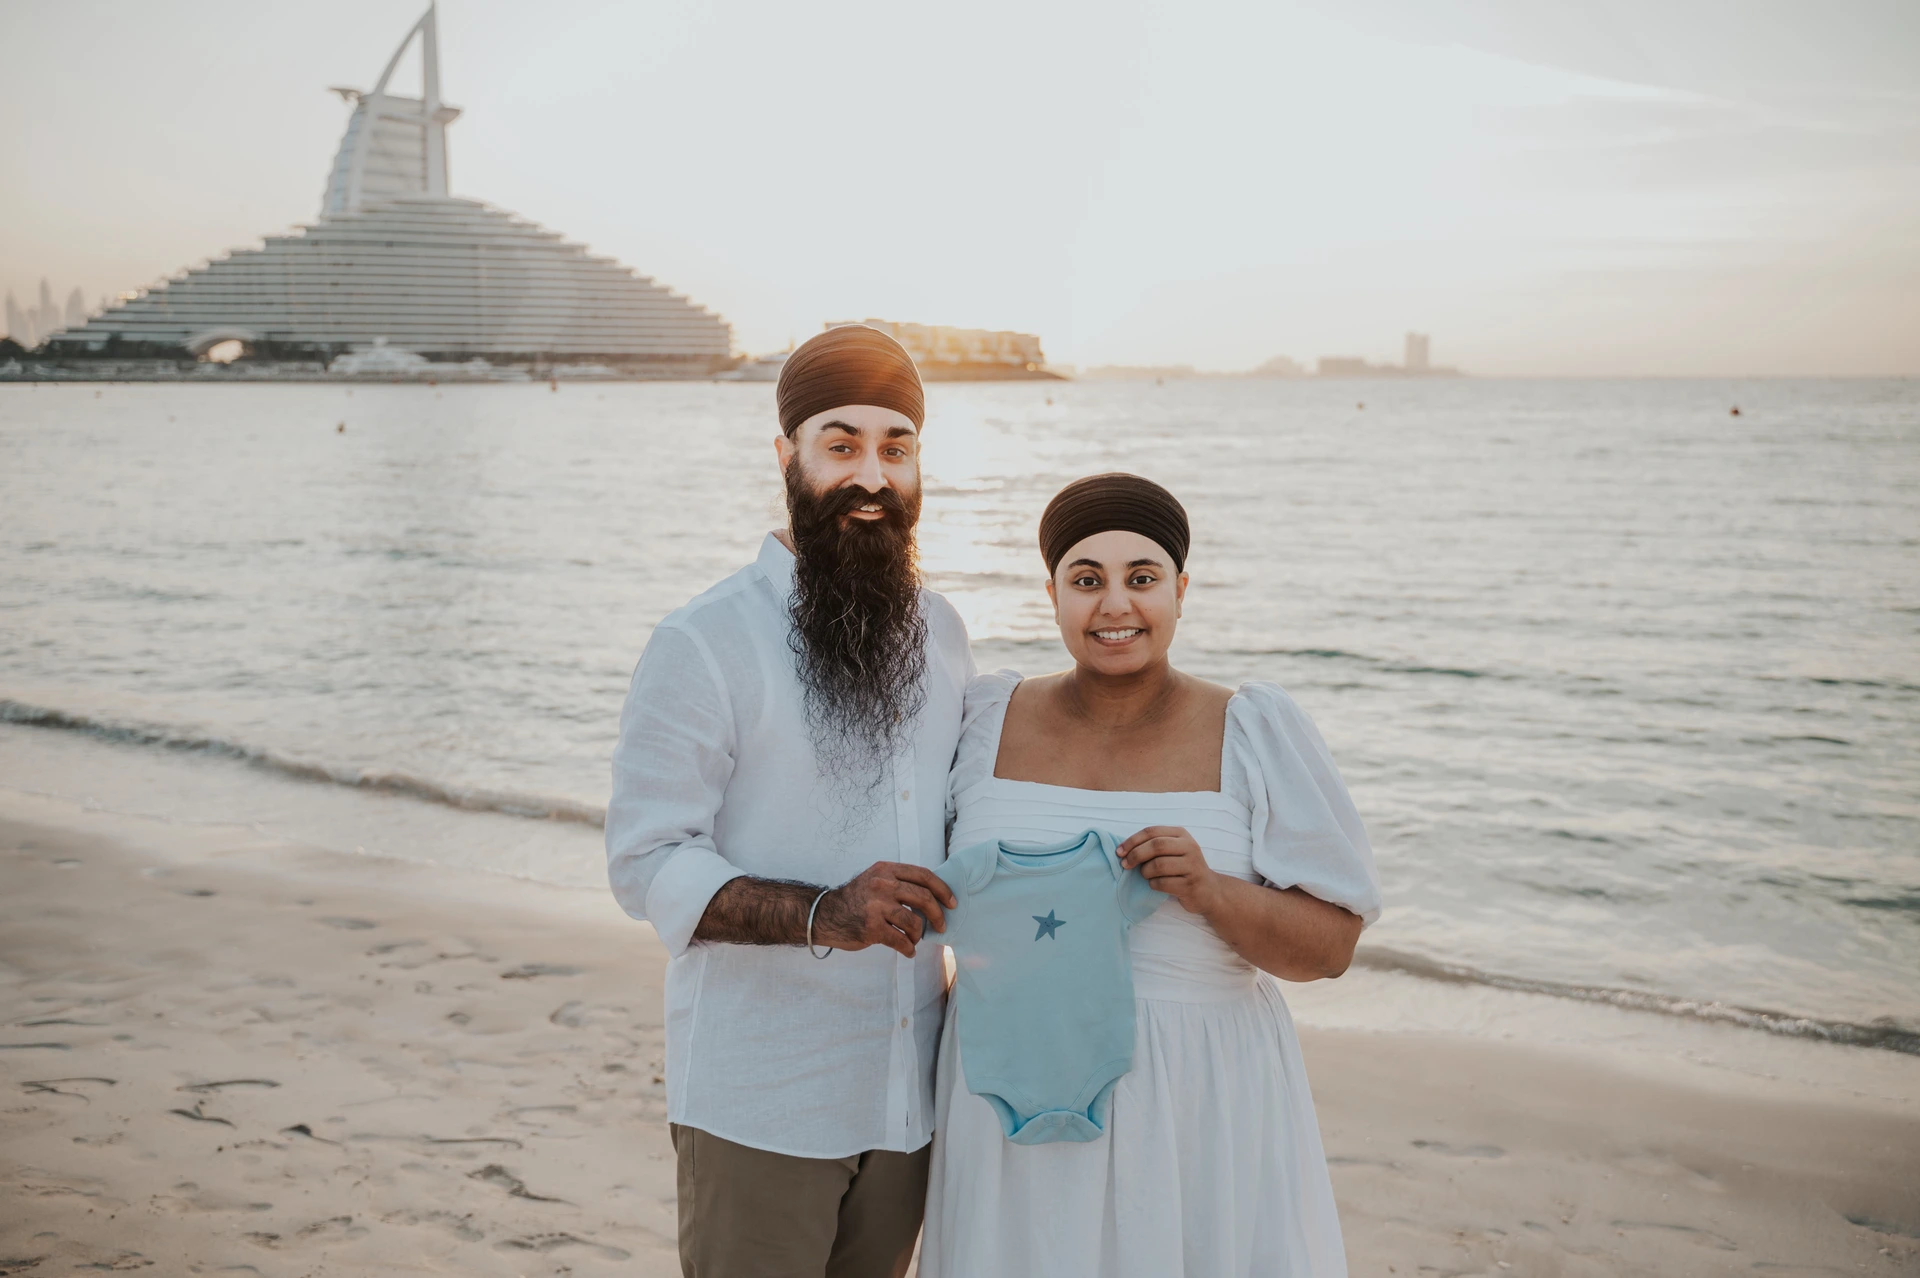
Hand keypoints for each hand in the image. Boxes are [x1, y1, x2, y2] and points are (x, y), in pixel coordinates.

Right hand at [813, 862, 957, 957]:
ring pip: (914, 922)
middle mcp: (882, 885)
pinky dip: (908, 948)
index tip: (951, 902)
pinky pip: (900, 940)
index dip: (942, 889)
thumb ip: (900, 882)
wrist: (824, 915)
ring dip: (919, 934)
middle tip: (941, 925)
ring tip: (915, 938)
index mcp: (886, 870)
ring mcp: (876, 906)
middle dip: (937, 914)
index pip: (923, 875)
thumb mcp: (876, 879)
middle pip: (923, 897)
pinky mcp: (871, 928)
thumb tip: (934, 895)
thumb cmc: (856, 899)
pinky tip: (908, 951)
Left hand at [1118, 826, 1221, 914]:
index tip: (1119, 852)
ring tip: (1147, 876)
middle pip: (1156, 846)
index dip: (1132, 841)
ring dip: (1145, 872)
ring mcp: (1192, 866)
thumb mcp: (1173, 850)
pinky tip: (1156, 885)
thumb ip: (1153, 845)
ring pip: (1158, 865)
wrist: (1208, 890)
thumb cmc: (1183, 868)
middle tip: (1125, 865)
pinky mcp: (1190, 885)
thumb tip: (1123, 850)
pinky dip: (1153, 884)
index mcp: (1182, 835)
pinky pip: (1162, 883)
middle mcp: (1190, 847)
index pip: (1152, 831)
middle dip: (1136, 855)